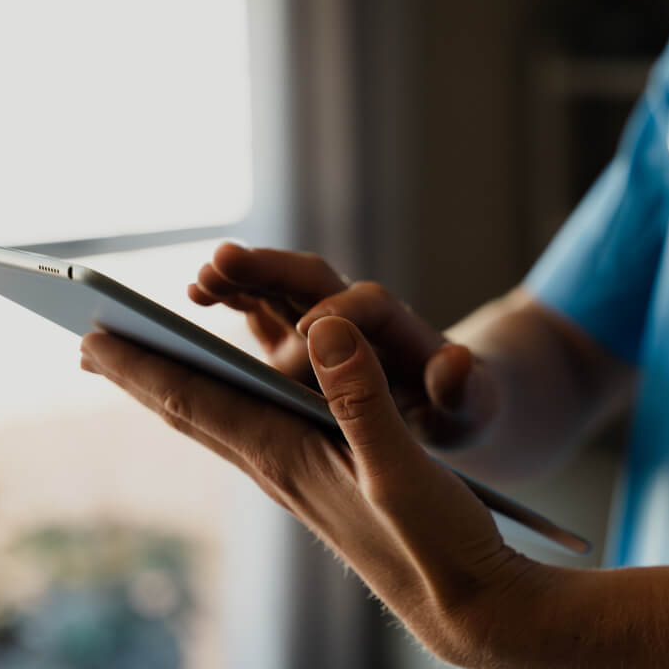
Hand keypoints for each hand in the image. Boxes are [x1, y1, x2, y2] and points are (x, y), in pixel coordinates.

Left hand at [79, 317, 543, 665]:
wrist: (466, 610)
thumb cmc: (439, 546)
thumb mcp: (404, 468)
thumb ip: (364, 400)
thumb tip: (326, 329)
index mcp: (289, 460)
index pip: (199, 404)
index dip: (144, 367)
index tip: (88, 335)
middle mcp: (283, 471)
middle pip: (196, 414)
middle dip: (143, 376)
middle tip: (91, 343)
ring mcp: (303, 482)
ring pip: (224, 425)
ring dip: (181, 391)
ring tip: (149, 367)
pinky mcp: (328, 488)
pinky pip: (259, 434)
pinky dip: (232, 406)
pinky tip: (239, 404)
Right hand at [189, 243, 499, 449]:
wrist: (452, 399)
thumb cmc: (463, 407)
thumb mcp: (472, 406)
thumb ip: (462, 388)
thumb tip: (456, 361)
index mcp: (401, 332)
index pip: (370, 308)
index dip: (341, 313)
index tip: (311, 327)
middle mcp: (359, 317)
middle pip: (314, 280)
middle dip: (271, 270)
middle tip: (224, 260)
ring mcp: (328, 324)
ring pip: (280, 290)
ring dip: (243, 278)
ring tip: (201, 278)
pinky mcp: (304, 341)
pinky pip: (265, 313)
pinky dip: (234, 301)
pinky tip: (196, 296)